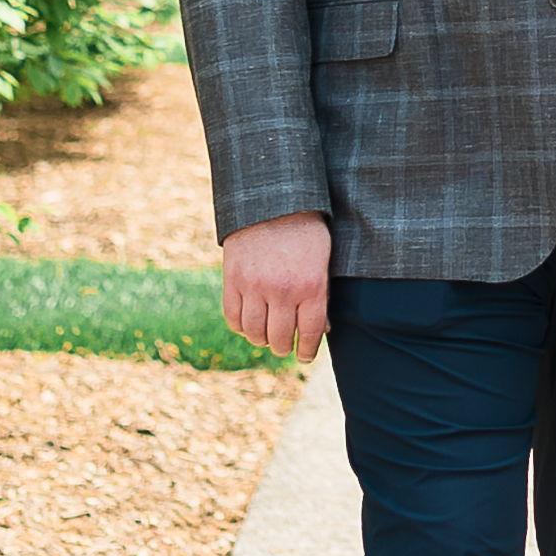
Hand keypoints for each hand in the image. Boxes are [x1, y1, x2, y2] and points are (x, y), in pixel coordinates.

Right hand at [218, 214, 331, 358]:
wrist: (272, 199)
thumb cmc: (305, 230)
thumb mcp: (322, 261)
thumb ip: (321, 295)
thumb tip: (322, 329)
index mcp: (311, 286)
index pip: (309, 333)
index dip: (306, 350)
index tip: (304, 356)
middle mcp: (282, 290)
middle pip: (280, 338)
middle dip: (284, 346)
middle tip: (284, 345)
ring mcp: (255, 285)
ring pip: (254, 333)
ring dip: (261, 339)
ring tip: (266, 336)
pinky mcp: (233, 279)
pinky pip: (233, 316)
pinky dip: (240, 326)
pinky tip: (249, 322)